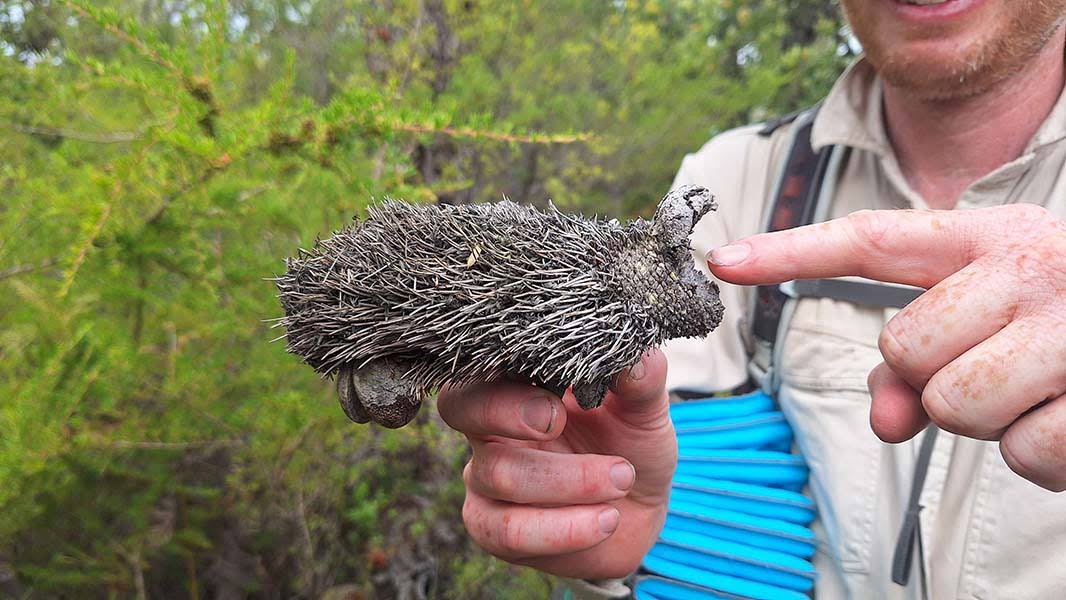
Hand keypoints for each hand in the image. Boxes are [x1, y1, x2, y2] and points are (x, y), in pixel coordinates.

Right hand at [437, 350, 676, 578]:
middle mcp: (490, 429)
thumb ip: (640, 382)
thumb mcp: (643, 411)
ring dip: (569, 481)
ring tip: (621, 480)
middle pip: (462, 409)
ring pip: (500, 476)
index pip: (481, 366)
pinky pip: (510, 532)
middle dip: (509, 414)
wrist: (639, 510)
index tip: (558, 400)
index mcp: (518, 387)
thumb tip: (637, 357)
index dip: (506, 378)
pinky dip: (565, 528)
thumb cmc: (630, 446)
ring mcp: (485, 480)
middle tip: (559, 422)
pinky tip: (605, 519)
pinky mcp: (494, 530)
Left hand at [708, 205, 1065, 490]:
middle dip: (936, 379)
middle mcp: (1028, 264)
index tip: (720, 259)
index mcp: (989, 239)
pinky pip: (1021, 452)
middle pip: (905, 350)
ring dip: (987, 418)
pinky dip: (1042, 454)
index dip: (788, 250)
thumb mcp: (995, 322)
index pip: (869, 240)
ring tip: (1041, 389)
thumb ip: (920, 360)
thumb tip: (883, 421)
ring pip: (952, 405)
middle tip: (1000, 365)